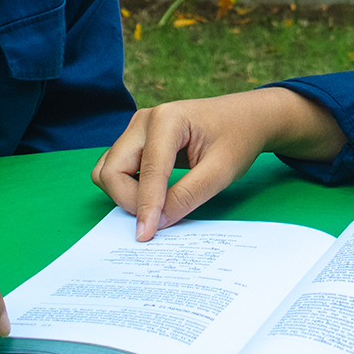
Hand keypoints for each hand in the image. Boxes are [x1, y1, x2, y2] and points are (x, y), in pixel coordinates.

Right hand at [92, 87, 346, 239]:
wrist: (245, 118)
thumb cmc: (237, 138)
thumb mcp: (221, 171)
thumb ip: (187, 196)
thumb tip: (156, 224)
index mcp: (168, 119)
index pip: (148, 170)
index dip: (146, 206)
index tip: (146, 235)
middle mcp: (144, 120)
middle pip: (113, 169)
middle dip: (129, 200)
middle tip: (158, 219)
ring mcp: (137, 129)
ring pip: (108, 170)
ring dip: (124, 195)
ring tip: (158, 206)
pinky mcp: (136, 141)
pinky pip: (115, 168)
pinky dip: (126, 187)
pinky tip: (152, 197)